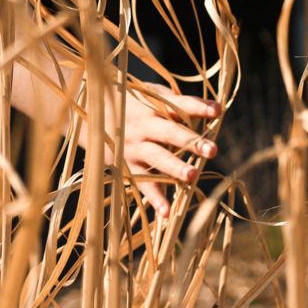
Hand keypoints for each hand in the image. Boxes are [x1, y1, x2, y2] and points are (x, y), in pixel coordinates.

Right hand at [88, 82, 219, 217]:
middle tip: (212, 150)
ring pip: (156, 158)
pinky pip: (142, 183)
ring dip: (174, 168)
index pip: (179, 104)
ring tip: (193, 176)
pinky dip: (154, 198)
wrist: (89, 115)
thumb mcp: (152, 95)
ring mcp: (134, 147)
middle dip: (190, 142)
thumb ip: (178, 104)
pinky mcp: (126, 166)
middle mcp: (144, 126)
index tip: (218, 111)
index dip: (199, 107)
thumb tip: (215, 110)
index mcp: (153, 106)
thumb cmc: (133, 104)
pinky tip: (166, 212)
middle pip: (169, 133)